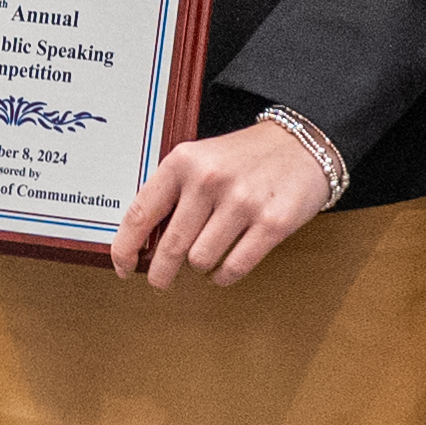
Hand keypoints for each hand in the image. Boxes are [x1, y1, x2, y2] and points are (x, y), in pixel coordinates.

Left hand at [115, 117, 335, 287]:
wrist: (302, 144)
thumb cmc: (244, 157)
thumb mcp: (200, 159)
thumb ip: (172, 193)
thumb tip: (141, 243)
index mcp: (183, 161)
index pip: (140, 215)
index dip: (125, 249)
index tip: (123, 267)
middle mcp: (209, 180)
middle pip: (170, 247)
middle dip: (161, 273)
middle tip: (161, 280)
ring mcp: (243, 202)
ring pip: (200, 261)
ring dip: (200, 267)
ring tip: (207, 255)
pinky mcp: (272, 223)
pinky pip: (234, 268)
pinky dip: (224, 276)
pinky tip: (225, 266)